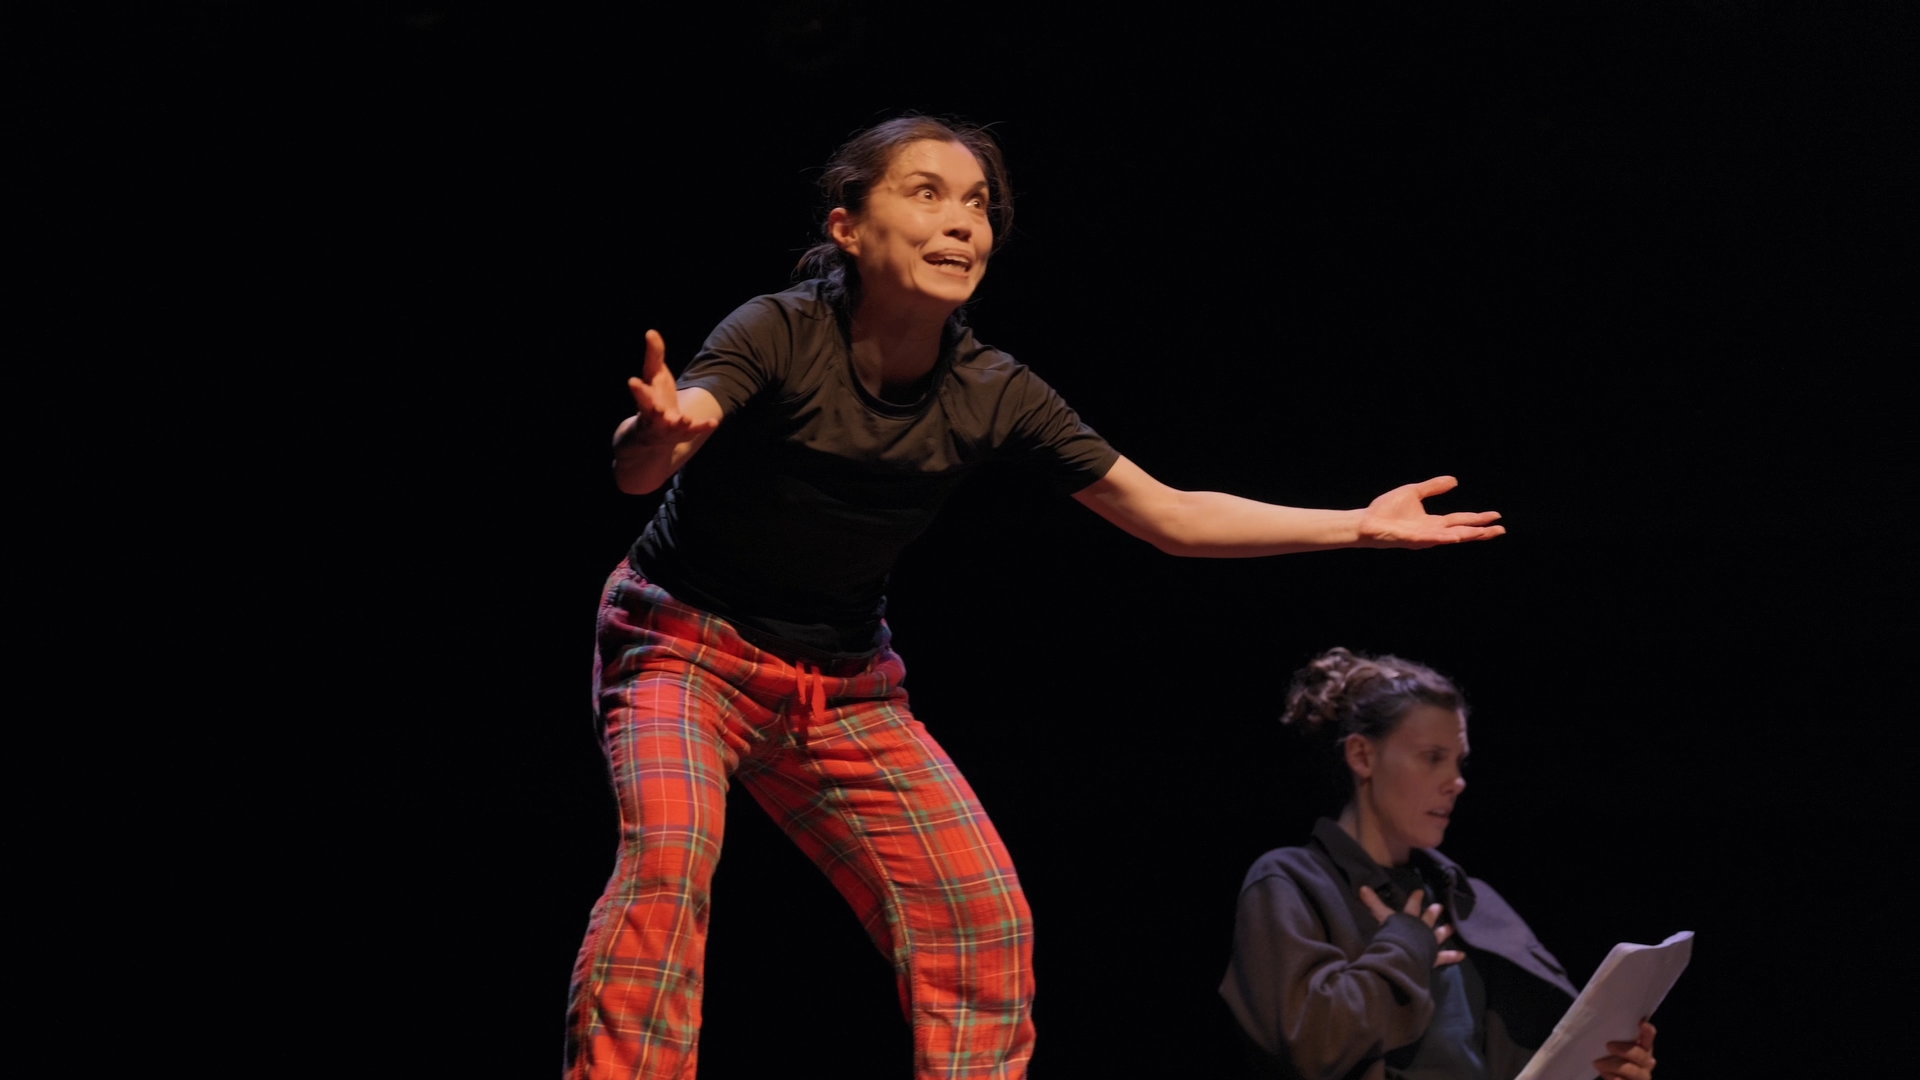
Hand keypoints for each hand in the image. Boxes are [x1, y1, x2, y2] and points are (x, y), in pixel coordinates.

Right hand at [622, 329, 717, 449]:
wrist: (651, 437)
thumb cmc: (653, 398)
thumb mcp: (653, 376)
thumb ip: (654, 356)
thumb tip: (651, 332)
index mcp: (645, 399)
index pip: (640, 393)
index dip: (638, 388)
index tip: (633, 382)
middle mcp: (653, 416)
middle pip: (650, 412)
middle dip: (654, 411)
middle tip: (656, 408)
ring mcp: (667, 427)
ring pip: (670, 427)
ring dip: (678, 423)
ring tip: (684, 418)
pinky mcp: (682, 434)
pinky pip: (692, 432)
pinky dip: (702, 426)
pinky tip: (714, 422)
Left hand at [1355, 476, 1504, 548]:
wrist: (1367, 521)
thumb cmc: (1387, 509)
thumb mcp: (1414, 492)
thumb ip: (1433, 487)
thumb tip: (1454, 480)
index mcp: (1433, 522)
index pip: (1460, 520)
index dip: (1478, 519)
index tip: (1496, 516)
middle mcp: (1432, 533)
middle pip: (1462, 532)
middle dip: (1481, 532)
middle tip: (1501, 529)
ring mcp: (1424, 538)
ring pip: (1452, 537)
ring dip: (1469, 535)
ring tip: (1486, 532)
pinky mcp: (1414, 540)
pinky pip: (1433, 539)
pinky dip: (1446, 538)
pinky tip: (1458, 537)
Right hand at [1359, 885, 1463, 967]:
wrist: (1405, 951)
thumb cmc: (1393, 934)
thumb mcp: (1382, 917)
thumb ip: (1373, 903)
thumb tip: (1362, 887)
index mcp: (1408, 920)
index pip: (1411, 906)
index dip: (1415, 899)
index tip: (1420, 892)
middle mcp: (1421, 929)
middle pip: (1427, 919)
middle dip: (1433, 913)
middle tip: (1440, 907)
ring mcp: (1428, 943)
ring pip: (1438, 935)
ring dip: (1444, 931)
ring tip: (1452, 928)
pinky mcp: (1433, 957)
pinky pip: (1444, 957)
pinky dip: (1452, 956)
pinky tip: (1462, 955)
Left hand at [1594, 1019, 1656, 1079]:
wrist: (1615, 1077)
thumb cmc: (1613, 1056)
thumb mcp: (1616, 1044)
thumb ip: (1616, 1035)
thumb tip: (1602, 1016)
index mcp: (1644, 1048)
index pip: (1649, 1038)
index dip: (1648, 1031)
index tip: (1642, 1023)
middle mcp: (1646, 1063)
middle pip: (1641, 1055)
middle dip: (1624, 1050)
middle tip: (1608, 1045)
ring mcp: (1641, 1076)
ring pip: (1633, 1071)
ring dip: (1613, 1066)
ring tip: (1597, 1063)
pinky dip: (1613, 1078)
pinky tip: (1604, 1073)